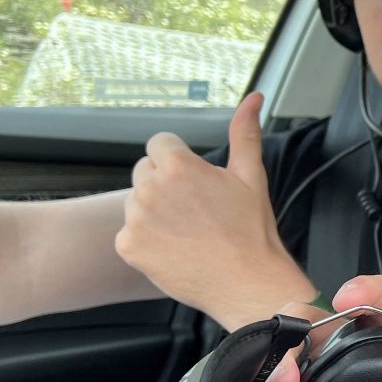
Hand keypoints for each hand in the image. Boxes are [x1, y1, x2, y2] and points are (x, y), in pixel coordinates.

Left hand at [115, 92, 313, 328]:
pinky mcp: (129, 246)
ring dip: (154, 211)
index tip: (195, 183)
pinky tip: (174, 248)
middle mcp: (151, 188)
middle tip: (194, 209)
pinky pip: (128, 234)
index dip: (179, 162)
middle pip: (144, 171)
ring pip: (136, 202)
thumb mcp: (251, 175)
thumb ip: (244, 132)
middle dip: (164, 184)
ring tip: (186, 231)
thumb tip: (252, 99)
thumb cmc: (251, 231)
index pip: (160, 145)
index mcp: (178, 166)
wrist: (246, 282)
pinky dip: (146, 240)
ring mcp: (136, 219)